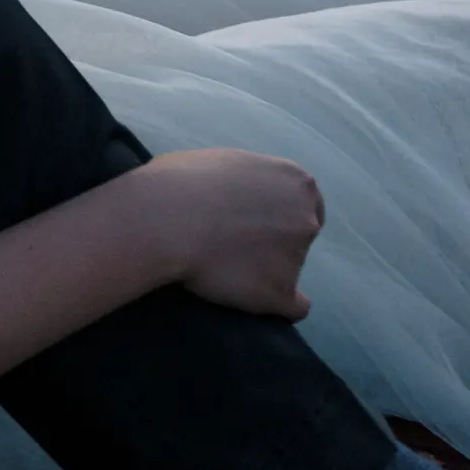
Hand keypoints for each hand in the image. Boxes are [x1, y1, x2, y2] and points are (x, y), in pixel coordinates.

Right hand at [132, 148, 324, 318]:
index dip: (279, 213)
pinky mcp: (280, 292)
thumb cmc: (179, 182)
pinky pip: (293, 307)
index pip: (306, 204)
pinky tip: (256, 303)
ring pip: (288, 269)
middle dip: (276, 240)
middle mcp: (305, 218)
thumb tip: (239, 194)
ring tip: (222, 267)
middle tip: (237, 243)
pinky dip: (278, 306)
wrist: (162, 219)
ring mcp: (297, 257)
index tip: (255, 221)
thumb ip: (246, 180)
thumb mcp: (224, 161)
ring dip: (264, 269)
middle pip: (301, 235)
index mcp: (296, 182)